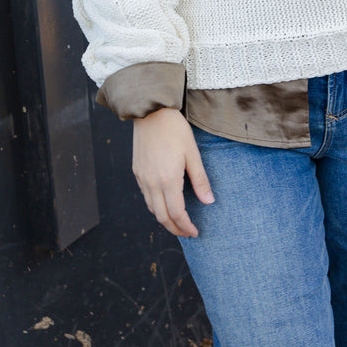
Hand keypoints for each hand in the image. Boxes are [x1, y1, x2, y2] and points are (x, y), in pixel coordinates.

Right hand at [132, 108, 213, 237]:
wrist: (150, 113)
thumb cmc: (174, 130)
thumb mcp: (193, 154)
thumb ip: (200, 180)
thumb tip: (209, 201)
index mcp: (168, 180)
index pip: (177, 213)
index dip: (186, 226)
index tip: (195, 232)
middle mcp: (152, 183)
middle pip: (161, 216)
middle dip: (175, 229)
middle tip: (187, 233)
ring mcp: (142, 178)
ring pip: (151, 208)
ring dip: (164, 219)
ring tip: (177, 222)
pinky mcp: (137, 172)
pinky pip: (146, 197)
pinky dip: (155, 206)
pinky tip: (165, 204)